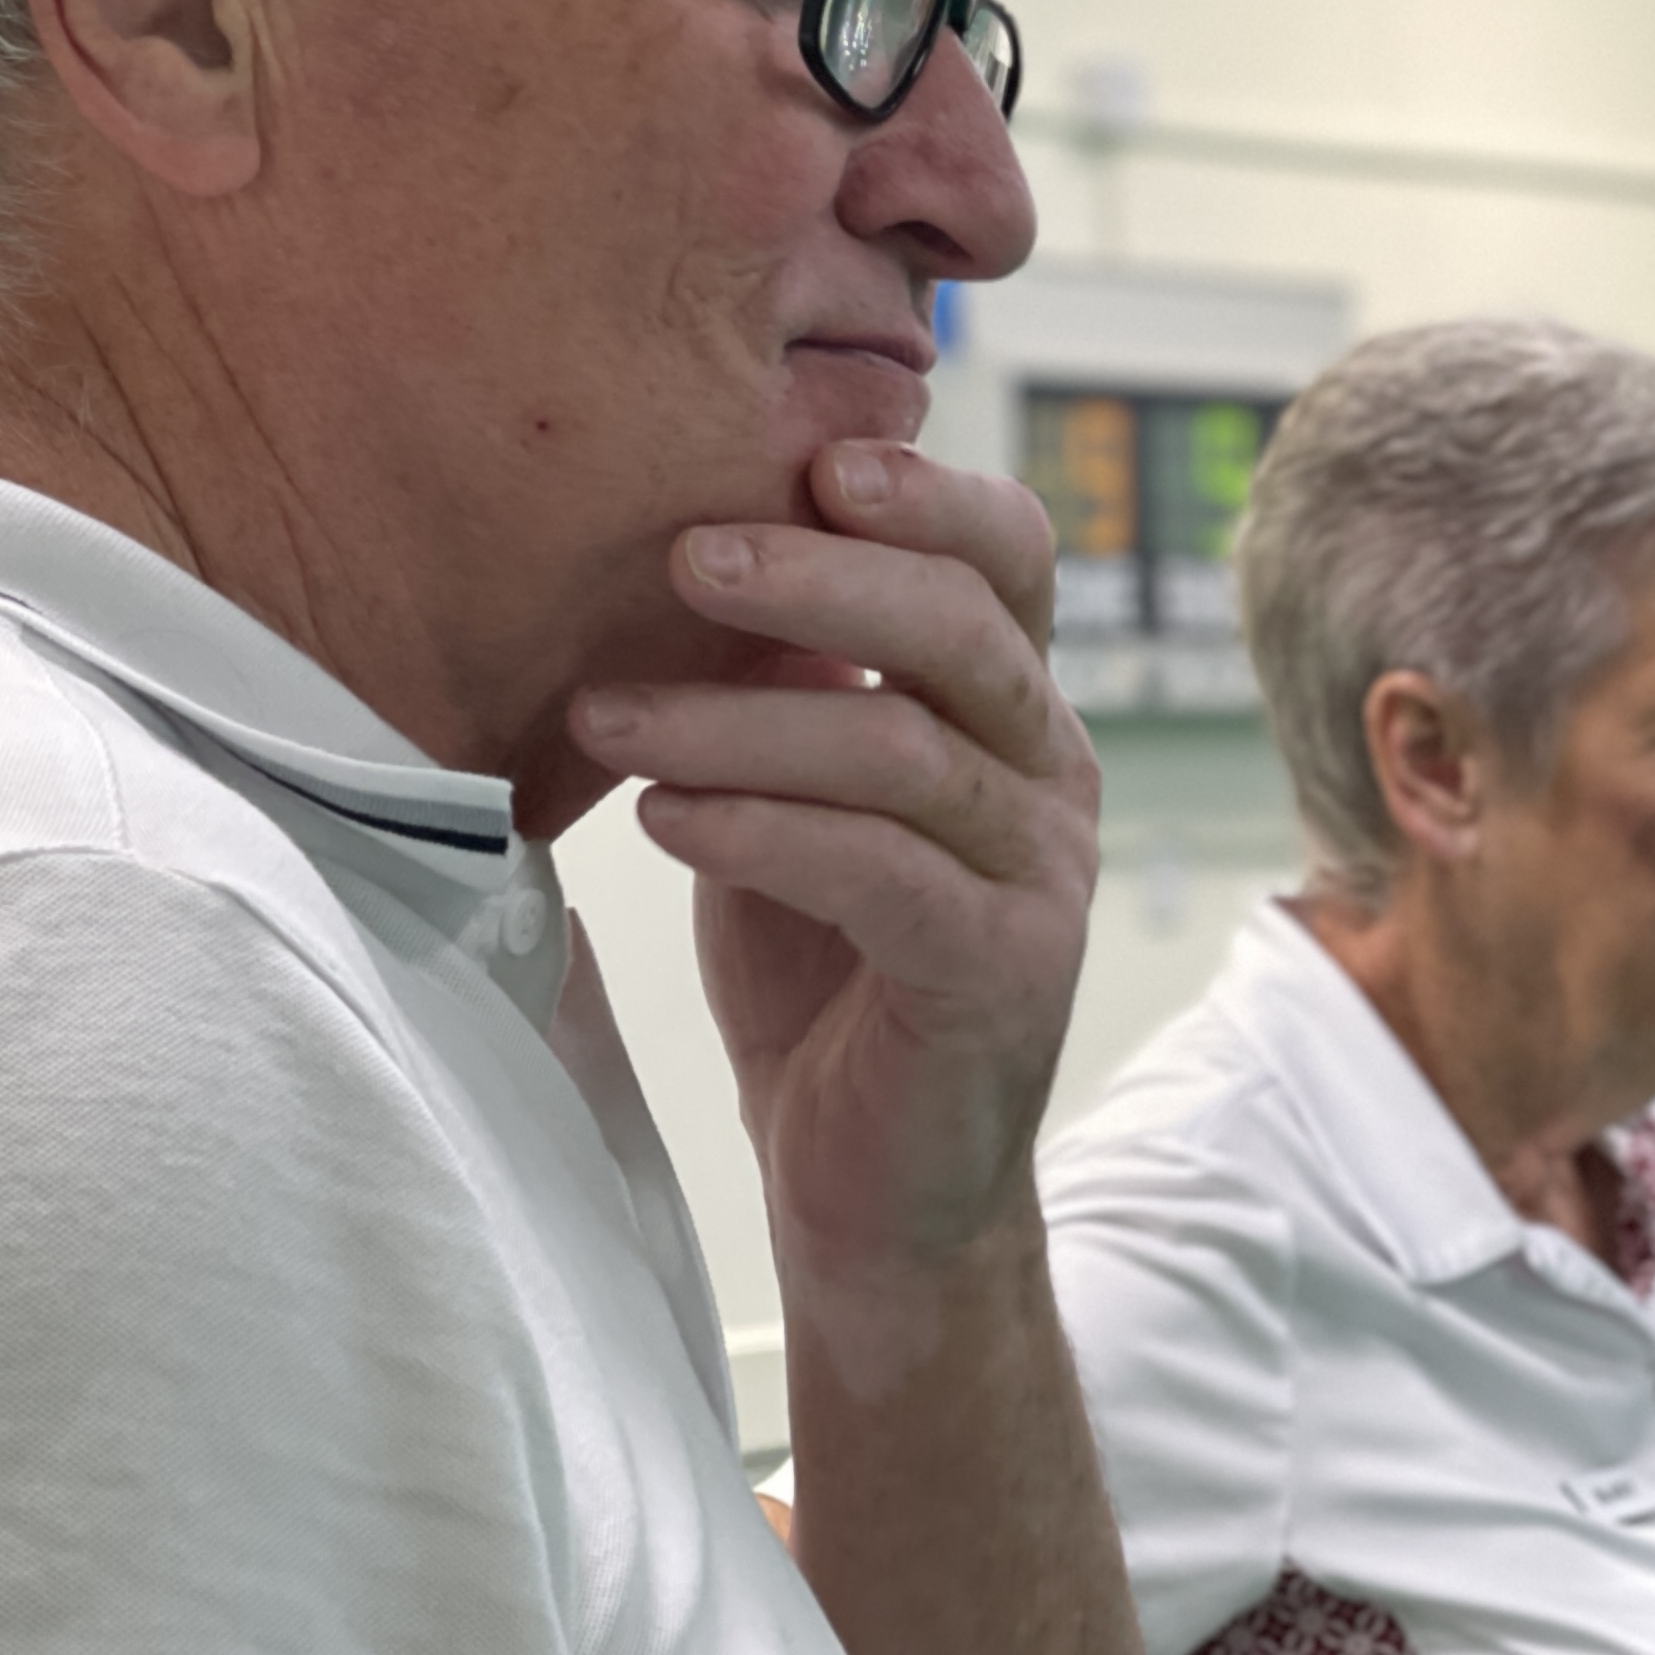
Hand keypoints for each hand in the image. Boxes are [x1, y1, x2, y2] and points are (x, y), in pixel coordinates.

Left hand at [570, 439, 1098, 1384]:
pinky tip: (666, 818)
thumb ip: (780, 680)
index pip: (1010, 555)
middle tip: (682, 555)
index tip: (811, 459)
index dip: (927, 493)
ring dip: (742, 717)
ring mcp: (1039, 876)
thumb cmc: (822, 974)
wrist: (878, 1195)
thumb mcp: (792, 793)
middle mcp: (1047, 774)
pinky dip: (764, 829)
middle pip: (971, 625)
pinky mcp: (1000, 974)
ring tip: (606, 711)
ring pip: (908, 749)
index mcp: (1008, 709)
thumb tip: (692, 530)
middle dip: (823, 574)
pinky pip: (886, 872)